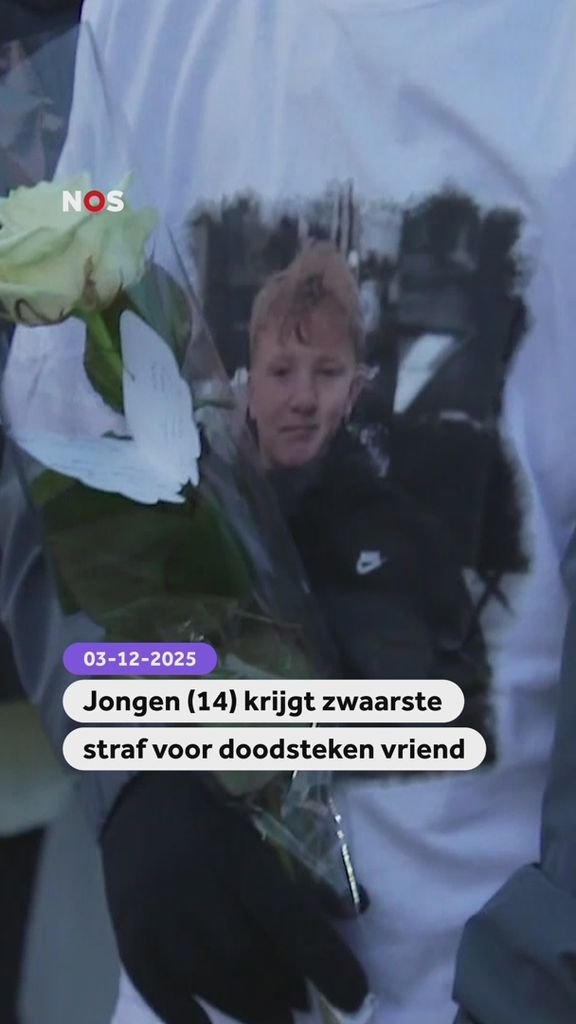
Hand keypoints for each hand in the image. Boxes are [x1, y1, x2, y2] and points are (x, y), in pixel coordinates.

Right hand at [101, 772, 368, 1023]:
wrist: (137, 799)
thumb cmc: (212, 817)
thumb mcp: (259, 833)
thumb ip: (302, 875)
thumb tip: (353, 913)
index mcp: (237, 856)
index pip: (288, 918)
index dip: (325, 962)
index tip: (356, 996)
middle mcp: (195, 886)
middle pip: (245, 956)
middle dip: (283, 988)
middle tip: (305, 1004)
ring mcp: (156, 915)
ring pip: (205, 976)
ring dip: (247, 1007)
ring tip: (276, 1018)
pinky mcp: (129, 935)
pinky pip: (158, 990)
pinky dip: (187, 1017)